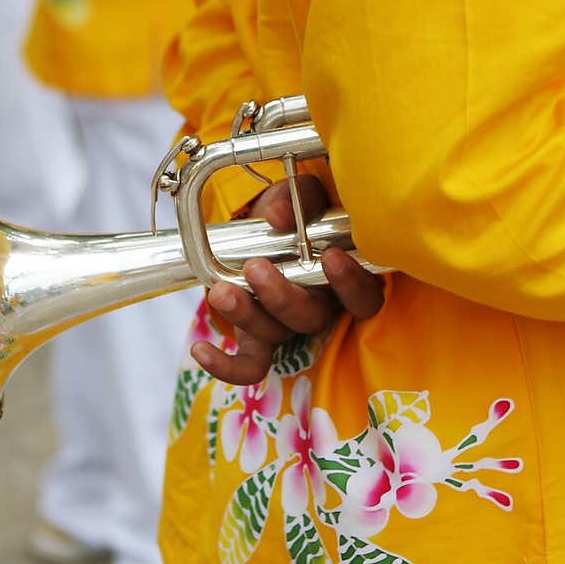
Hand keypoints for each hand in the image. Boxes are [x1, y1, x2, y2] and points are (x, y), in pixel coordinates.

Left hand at [190, 175, 384, 385]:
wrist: (266, 225)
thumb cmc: (297, 214)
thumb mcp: (304, 197)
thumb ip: (299, 201)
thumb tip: (279, 215)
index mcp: (343, 279)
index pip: (363, 299)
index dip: (351, 285)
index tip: (332, 255)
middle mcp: (320, 308)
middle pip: (311, 318)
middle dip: (282, 297)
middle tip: (255, 268)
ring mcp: (287, 325)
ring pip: (275, 334)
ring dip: (247, 315)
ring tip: (222, 291)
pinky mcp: (258, 339)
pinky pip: (248, 365)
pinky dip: (224, 366)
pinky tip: (200, 350)